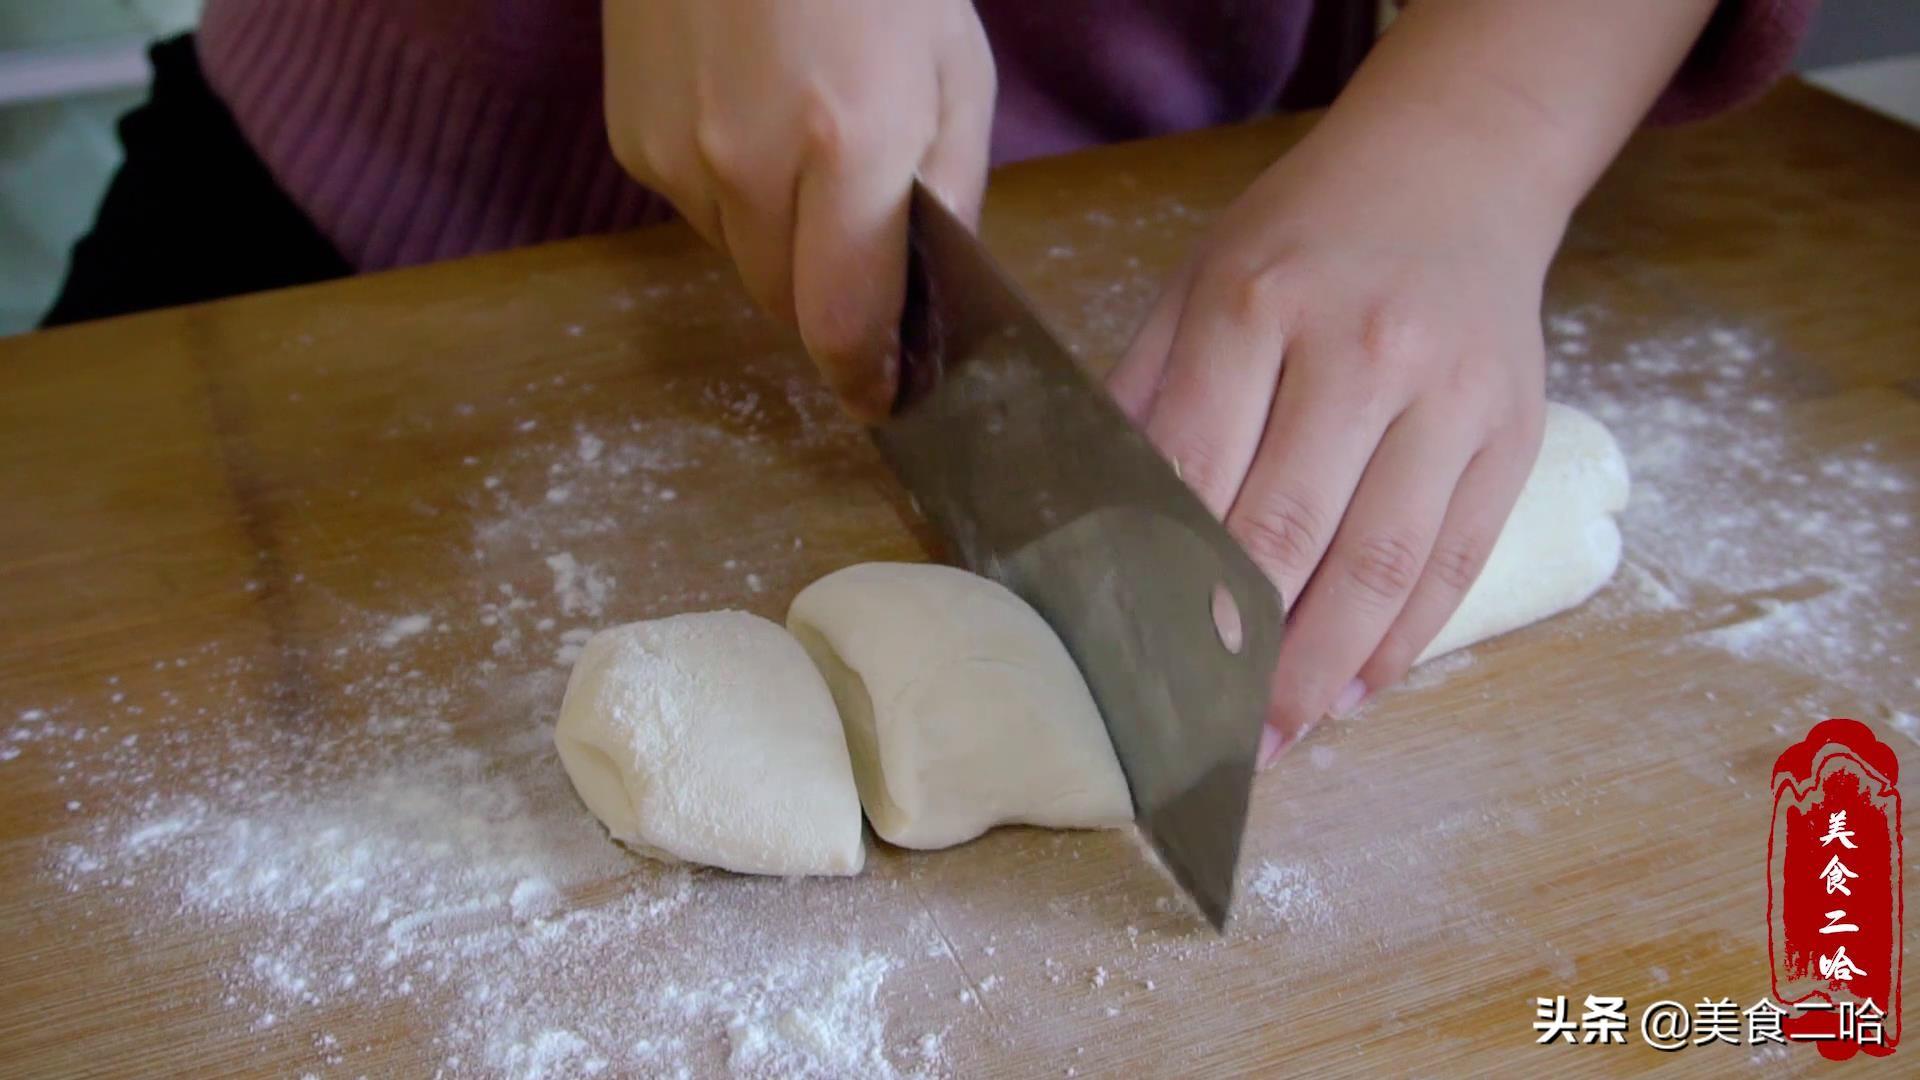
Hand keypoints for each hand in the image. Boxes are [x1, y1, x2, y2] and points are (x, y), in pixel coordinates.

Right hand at [603, 0, 995, 421]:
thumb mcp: (953, 63)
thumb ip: (949, 185)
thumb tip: (934, 283)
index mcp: (845, 145)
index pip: (839, 323)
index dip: (863, 377)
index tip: (881, 397)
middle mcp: (746, 164)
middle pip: (785, 305)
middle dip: (830, 302)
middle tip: (864, 254)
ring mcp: (674, 154)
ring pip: (738, 261)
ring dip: (780, 246)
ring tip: (808, 157)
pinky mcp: (631, 140)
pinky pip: (694, 211)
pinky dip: (731, 196)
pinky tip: (752, 119)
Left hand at [1107, 117, 1558, 762]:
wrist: (1456, 167)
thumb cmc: (1304, 238)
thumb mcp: (1197, 282)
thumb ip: (1147, 395)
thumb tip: (1093, 523)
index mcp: (1256, 305)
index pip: (1196, 470)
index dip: (1163, 576)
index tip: (1132, 658)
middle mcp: (1361, 351)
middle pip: (1289, 532)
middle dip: (1240, 648)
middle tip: (1200, 731)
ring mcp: (1451, 395)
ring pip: (1383, 563)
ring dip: (1324, 669)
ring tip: (1279, 738)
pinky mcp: (1515, 433)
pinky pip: (1457, 561)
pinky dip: (1406, 640)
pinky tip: (1358, 690)